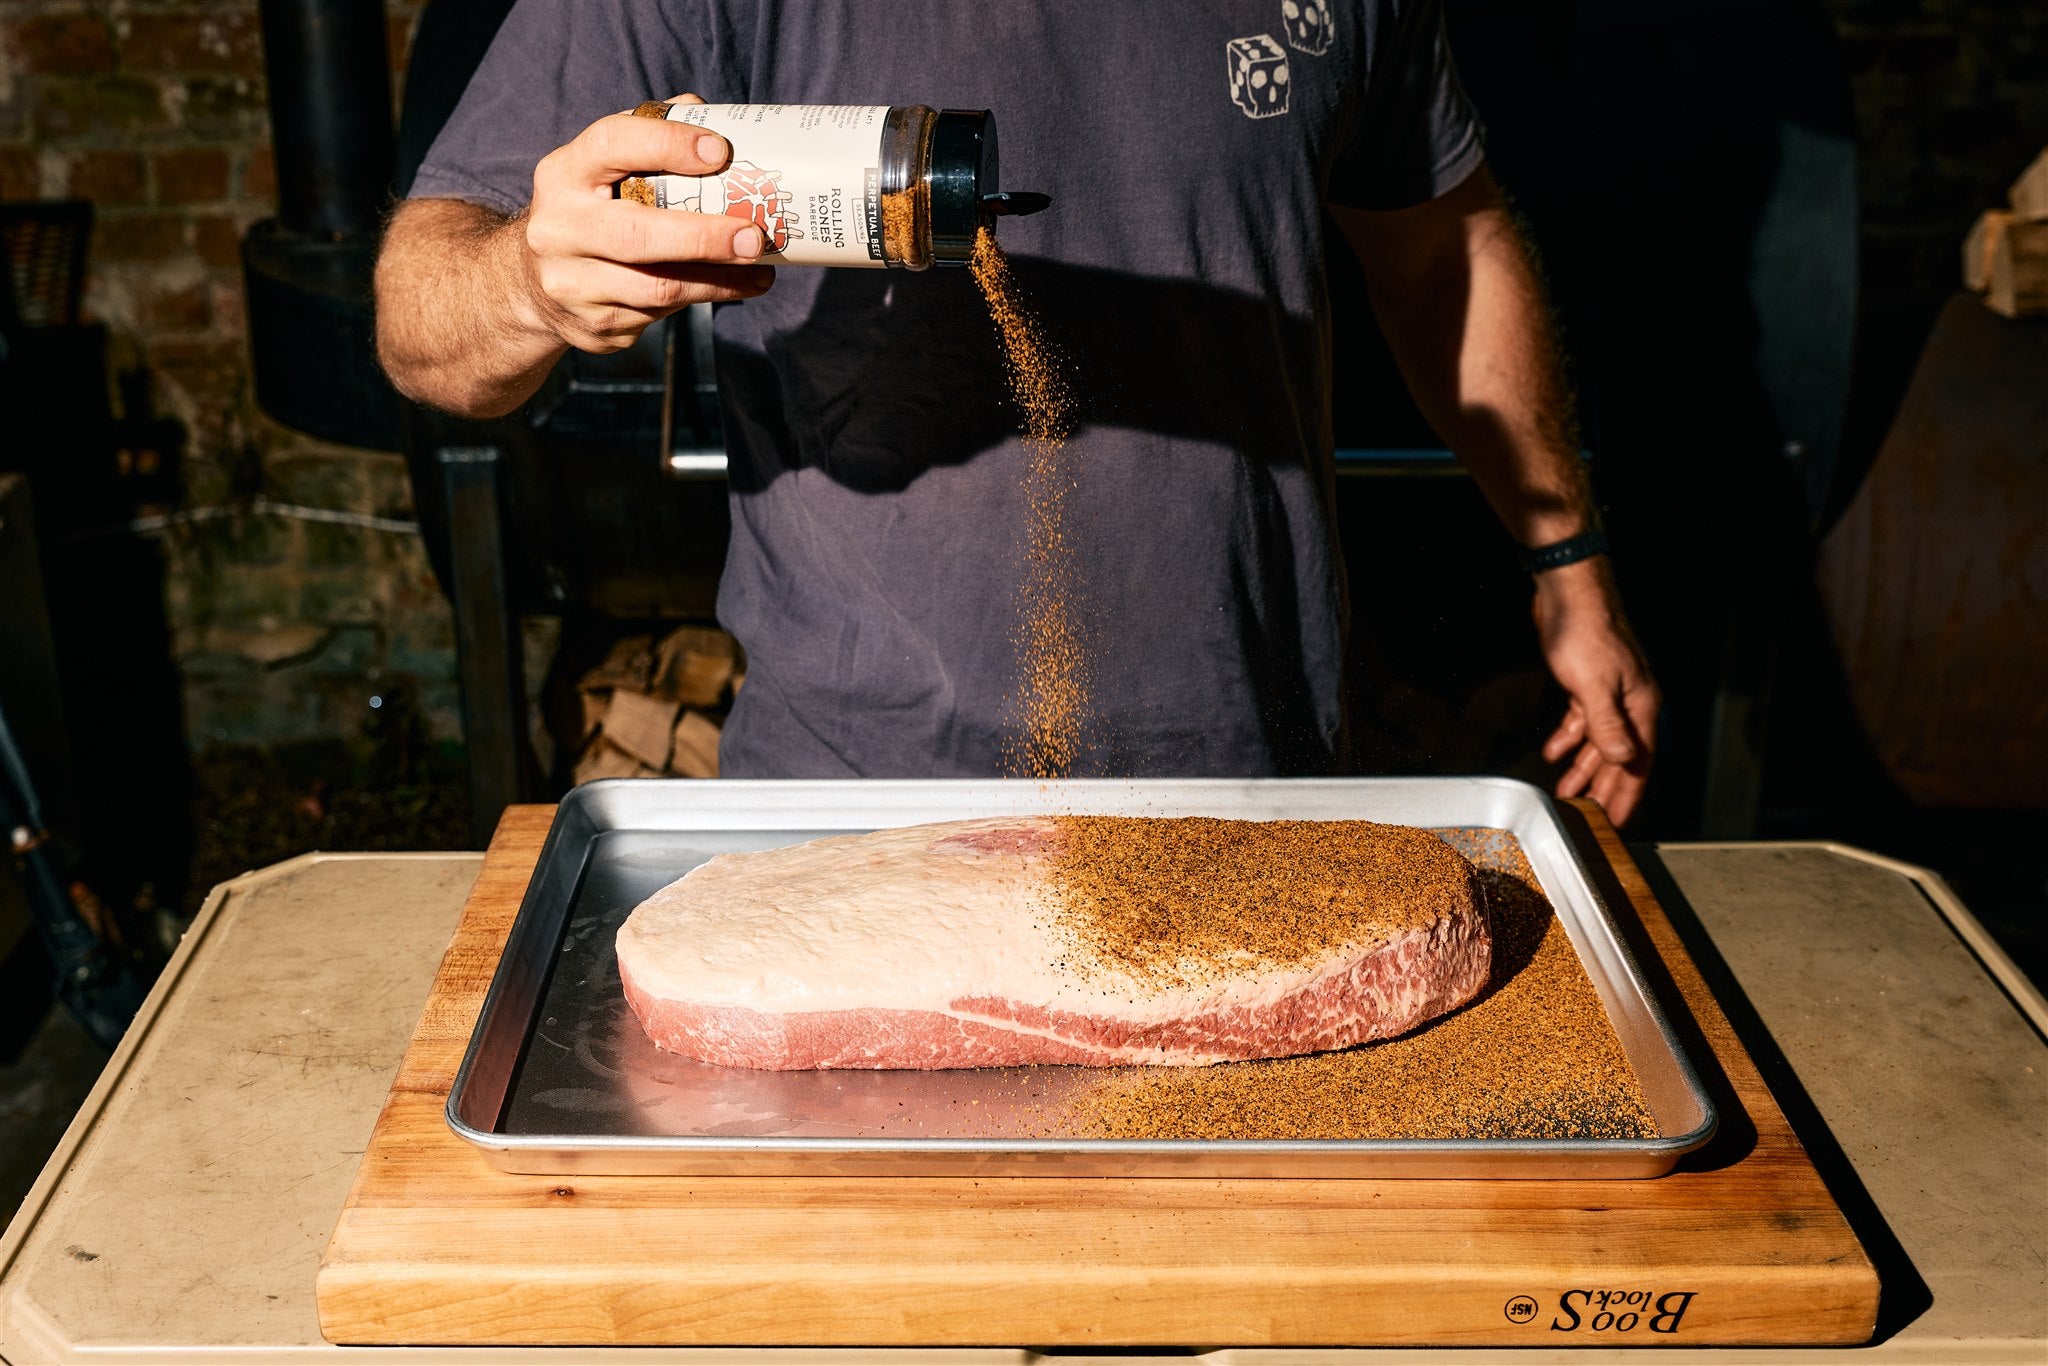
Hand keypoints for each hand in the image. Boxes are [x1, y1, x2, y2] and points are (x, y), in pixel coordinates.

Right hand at [520, 94, 774, 353]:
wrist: (535, 282)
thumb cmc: (590, 210)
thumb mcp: (602, 169)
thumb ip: (650, 139)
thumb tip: (715, 117)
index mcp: (563, 174)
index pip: (611, 144)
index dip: (667, 145)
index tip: (720, 151)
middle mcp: (559, 229)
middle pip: (635, 235)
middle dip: (702, 237)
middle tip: (753, 237)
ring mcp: (571, 284)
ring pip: (656, 288)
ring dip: (717, 281)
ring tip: (760, 272)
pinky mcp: (593, 325)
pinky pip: (658, 315)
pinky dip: (699, 299)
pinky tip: (728, 288)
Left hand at [1531, 558, 1659, 825]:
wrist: (1568, 591)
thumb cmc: (1585, 632)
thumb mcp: (1593, 685)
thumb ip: (1606, 725)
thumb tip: (1621, 761)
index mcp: (1640, 706)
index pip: (1639, 762)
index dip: (1628, 794)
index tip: (1619, 821)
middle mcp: (1629, 702)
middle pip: (1619, 756)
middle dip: (1606, 788)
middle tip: (1591, 816)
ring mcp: (1608, 692)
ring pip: (1598, 740)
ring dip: (1582, 767)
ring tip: (1566, 792)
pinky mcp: (1586, 682)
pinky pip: (1581, 719)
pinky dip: (1568, 737)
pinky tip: (1554, 752)